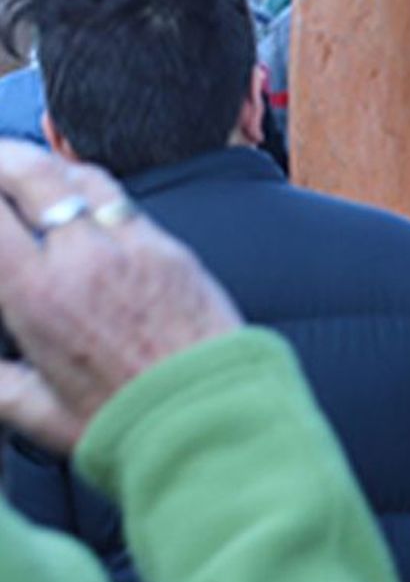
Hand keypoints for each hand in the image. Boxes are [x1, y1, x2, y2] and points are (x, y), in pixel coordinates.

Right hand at [0, 142, 242, 452]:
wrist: (217, 423)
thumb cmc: (132, 425)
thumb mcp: (39, 413)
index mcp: (36, 296)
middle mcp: (83, 260)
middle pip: (30, 173)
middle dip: (0, 157)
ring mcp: (133, 248)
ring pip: (80, 178)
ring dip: (48, 168)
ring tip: (28, 173)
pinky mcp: (173, 251)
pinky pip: (125, 202)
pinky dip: (94, 192)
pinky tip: (85, 202)